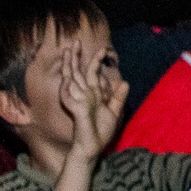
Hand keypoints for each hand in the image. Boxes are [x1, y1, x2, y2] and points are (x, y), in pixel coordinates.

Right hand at [59, 38, 127, 161]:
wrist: (92, 148)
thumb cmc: (100, 132)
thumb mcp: (113, 112)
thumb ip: (118, 98)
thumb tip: (124, 82)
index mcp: (92, 95)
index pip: (92, 73)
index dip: (95, 61)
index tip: (103, 49)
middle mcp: (83, 95)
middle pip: (77, 72)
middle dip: (75, 58)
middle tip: (75, 42)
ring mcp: (77, 101)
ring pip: (70, 79)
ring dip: (68, 65)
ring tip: (67, 51)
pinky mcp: (75, 110)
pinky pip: (67, 96)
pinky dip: (66, 87)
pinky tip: (66, 78)